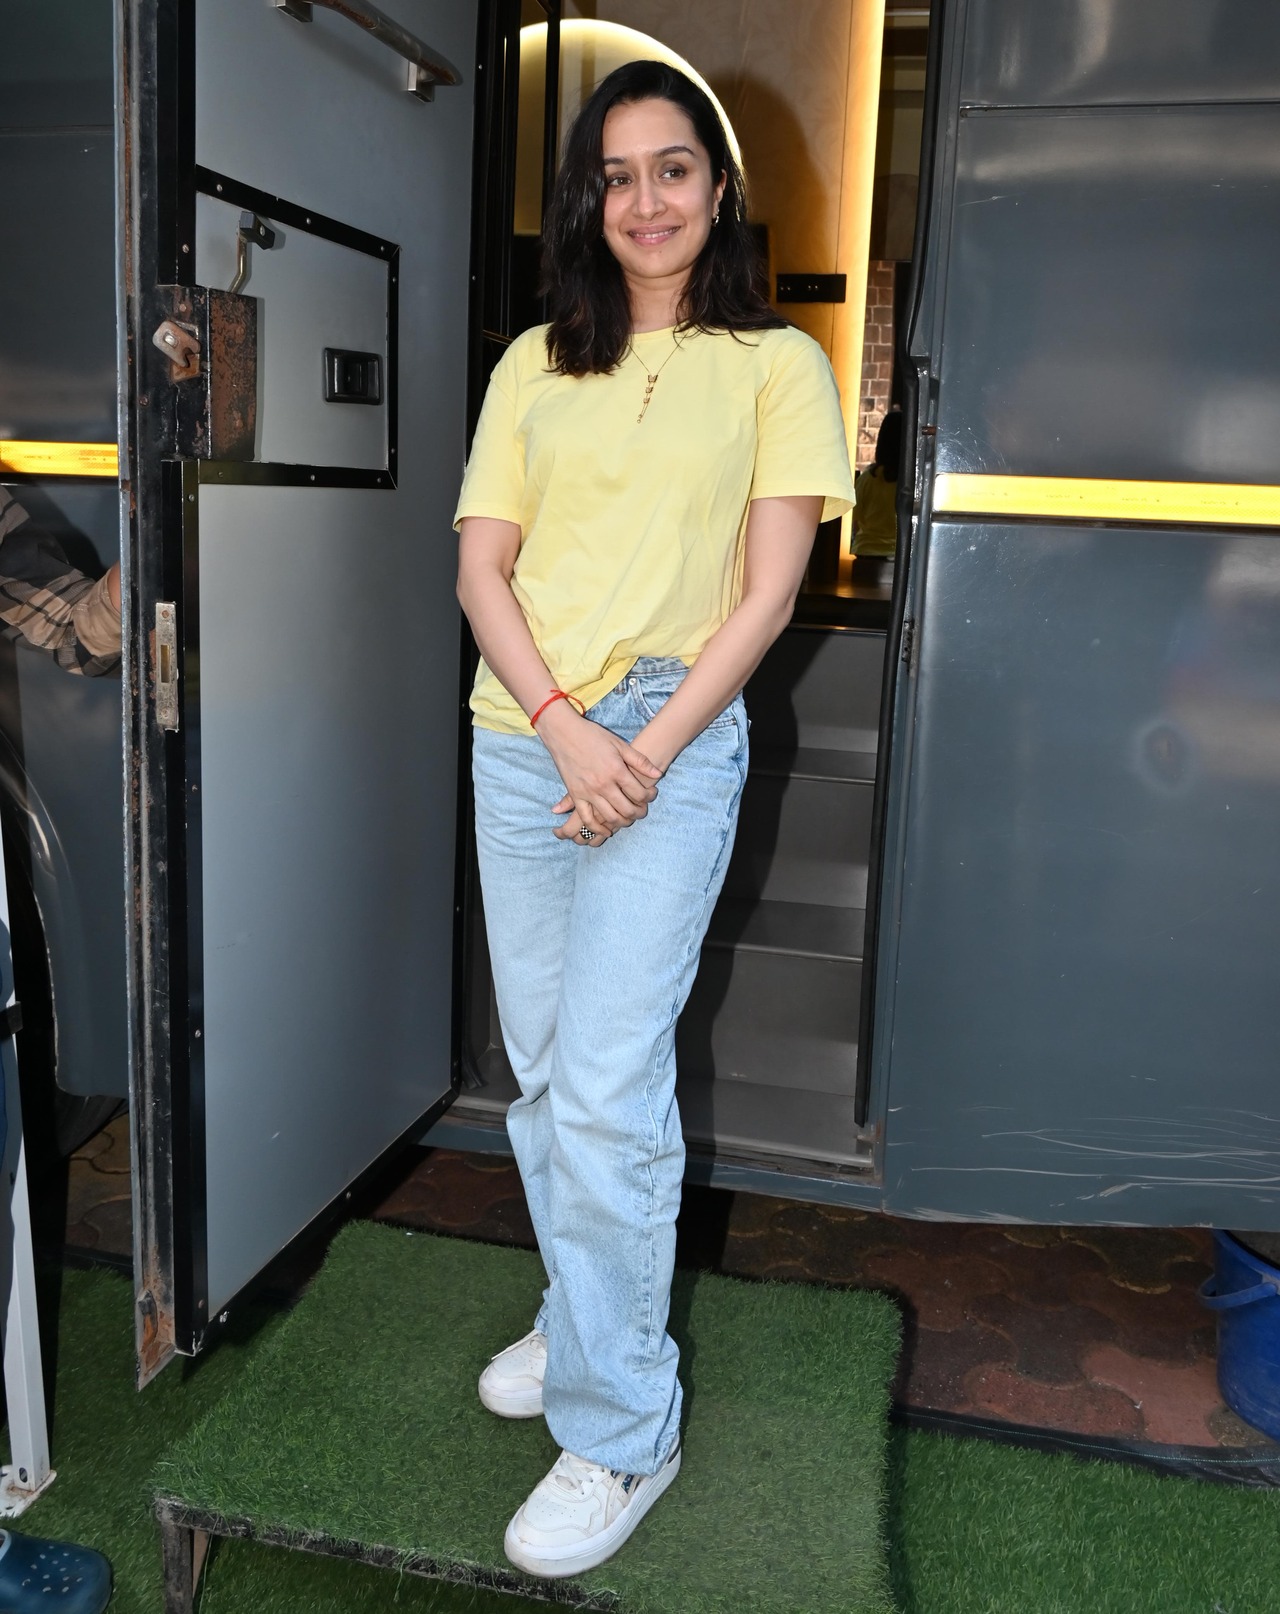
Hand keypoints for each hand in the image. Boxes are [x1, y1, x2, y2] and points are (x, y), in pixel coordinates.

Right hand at [536, 703, 661, 844]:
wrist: (564, 733)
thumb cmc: (593, 736)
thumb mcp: (619, 744)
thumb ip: (640, 761)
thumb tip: (658, 774)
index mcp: (616, 771)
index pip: (639, 794)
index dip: (650, 797)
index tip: (651, 794)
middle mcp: (603, 785)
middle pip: (628, 810)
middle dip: (639, 813)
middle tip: (642, 810)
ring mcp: (588, 792)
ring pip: (610, 818)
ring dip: (623, 822)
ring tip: (628, 818)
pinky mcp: (576, 796)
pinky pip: (587, 819)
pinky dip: (598, 829)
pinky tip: (607, 831)